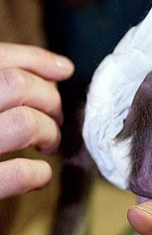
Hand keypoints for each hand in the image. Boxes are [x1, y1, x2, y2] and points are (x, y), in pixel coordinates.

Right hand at [0, 43, 73, 197]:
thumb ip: (3, 83)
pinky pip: (17, 174)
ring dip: (49, 133)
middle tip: (54, 117)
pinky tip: (39, 174)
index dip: (37, 60)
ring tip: (47, 144)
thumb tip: (60, 69)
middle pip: (17, 86)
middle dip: (49, 100)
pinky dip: (39, 174)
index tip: (63, 70)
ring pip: (25, 124)